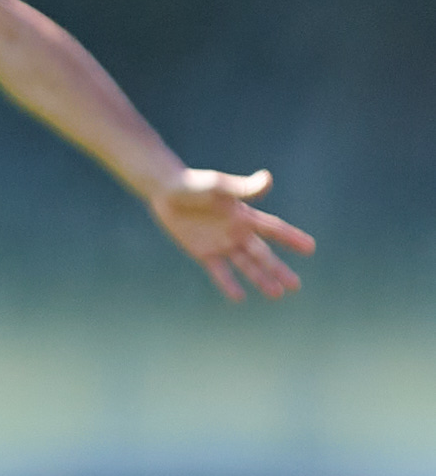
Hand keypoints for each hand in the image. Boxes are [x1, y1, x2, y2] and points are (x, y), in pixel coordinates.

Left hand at [148, 167, 313, 300]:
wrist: (164, 191)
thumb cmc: (194, 184)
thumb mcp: (219, 186)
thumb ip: (242, 188)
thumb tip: (267, 179)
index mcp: (244, 215)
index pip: (274, 229)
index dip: (292, 238)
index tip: (311, 248)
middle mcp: (237, 232)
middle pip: (262, 254)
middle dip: (279, 269)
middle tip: (296, 286)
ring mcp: (220, 243)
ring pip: (245, 265)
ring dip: (260, 279)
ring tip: (276, 295)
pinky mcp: (202, 252)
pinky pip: (218, 271)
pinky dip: (228, 283)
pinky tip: (239, 297)